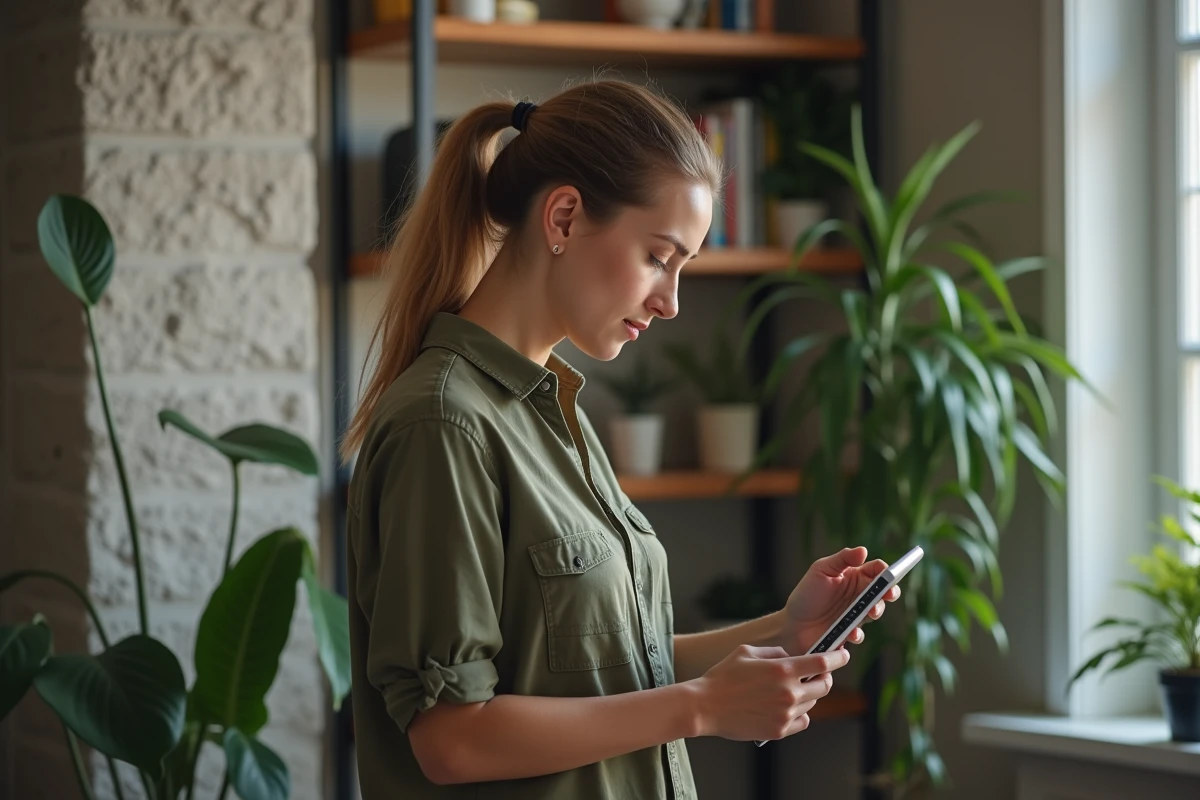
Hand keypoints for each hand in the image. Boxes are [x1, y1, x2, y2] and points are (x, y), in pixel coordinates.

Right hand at [691, 645, 849, 741]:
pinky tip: (788, 707)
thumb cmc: (724, 676)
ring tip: (792, 690)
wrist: (705, 707)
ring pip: (812, 704)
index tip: (843, 655)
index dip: (837, 658)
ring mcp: (786, 714)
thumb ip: (775, 652)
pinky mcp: (780, 730)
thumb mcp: (747, 652)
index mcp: (783, 670)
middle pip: (824, 686)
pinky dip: (800, 714)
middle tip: (816, 674)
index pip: (822, 663)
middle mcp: (789, 693)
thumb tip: (792, 657)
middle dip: (824, 678)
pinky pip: (803, 721)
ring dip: (809, 695)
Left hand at [780, 547, 900, 654]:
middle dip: (890, 592)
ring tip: (871, 612)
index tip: (888, 574)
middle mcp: (859, 595)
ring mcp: (856, 614)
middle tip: (888, 594)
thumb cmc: (807, 593)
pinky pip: (860, 634)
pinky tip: (851, 632)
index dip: (886, 571)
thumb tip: (863, 550)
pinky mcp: (850, 632)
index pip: (877, 570)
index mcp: (854, 576)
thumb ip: (842, 559)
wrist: (792, 623)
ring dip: (877, 611)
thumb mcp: (821, 570)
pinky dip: (858, 633)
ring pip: (876, 611)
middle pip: (883, 591)